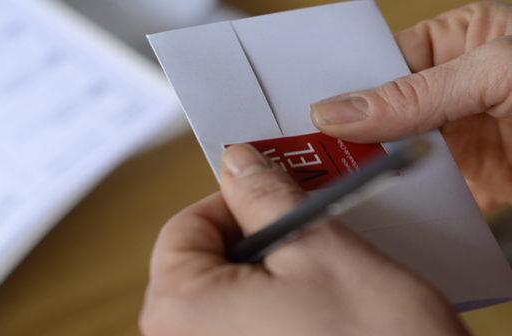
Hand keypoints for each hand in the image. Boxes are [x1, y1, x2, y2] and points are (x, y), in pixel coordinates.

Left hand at [139, 144, 466, 335]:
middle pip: (208, 264)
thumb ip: (265, 197)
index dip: (234, 198)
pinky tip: (329, 305)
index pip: (184, 229)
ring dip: (280, 271)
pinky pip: (254, 326)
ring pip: (237, 296)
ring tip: (330, 267)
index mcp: (181, 312)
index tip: (275, 187)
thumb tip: (238, 164)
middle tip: (312, 224)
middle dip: (262, 236)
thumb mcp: (319, 248)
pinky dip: (285, 306)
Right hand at [310, 2, 511, 212]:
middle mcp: (456, 88)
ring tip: (343, 186)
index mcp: (456, 41)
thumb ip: (419, 94)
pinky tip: (394, 210)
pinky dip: (414, 203)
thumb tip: (344, 108)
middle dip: (353, 135)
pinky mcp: (484, 178)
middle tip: (313, 157)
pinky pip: (435, 192)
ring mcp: (467, 135)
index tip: (306, 114)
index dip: (343, 87)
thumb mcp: (503, 70)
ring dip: (379, 171)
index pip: (381, 62)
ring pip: (403, 154)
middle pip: (384, 111)